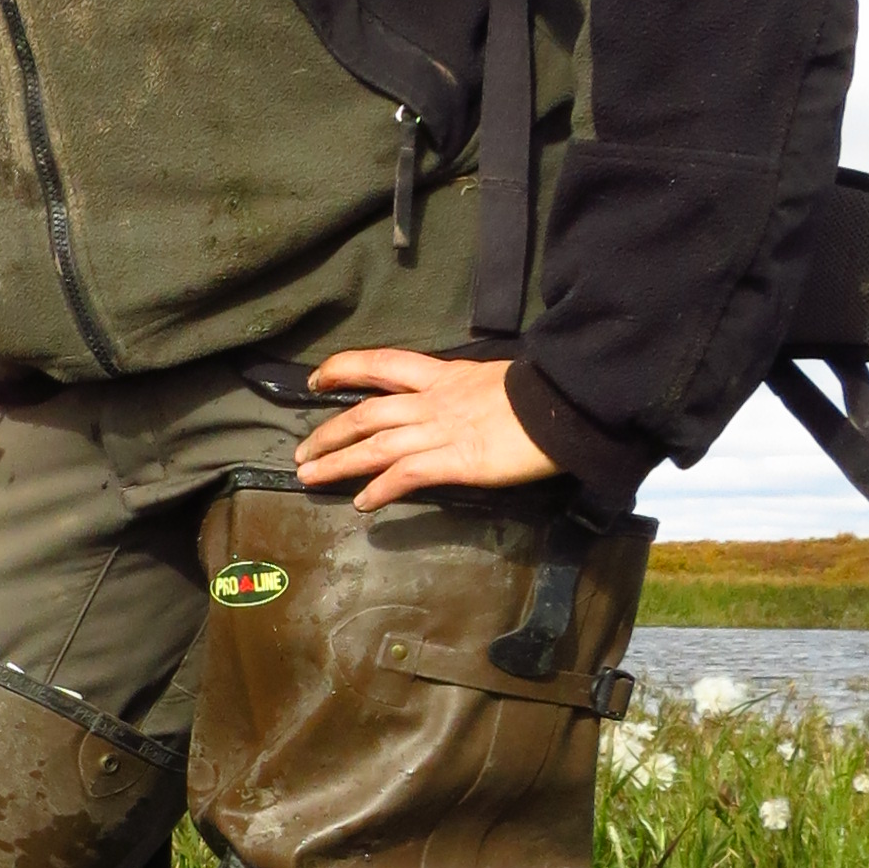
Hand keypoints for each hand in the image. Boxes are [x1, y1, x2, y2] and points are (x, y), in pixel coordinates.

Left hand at [296, 351, 557, 511]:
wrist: (568, 406)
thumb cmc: (540, 394)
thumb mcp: (492, 380)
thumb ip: (463, 393)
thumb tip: (450, 404)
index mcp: (443, 376)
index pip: (381, 364)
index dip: (343, 369)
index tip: (316, 379)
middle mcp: (433, 401)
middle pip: (366, 413)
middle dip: (328, 433)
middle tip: (301, 452)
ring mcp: (442, 431)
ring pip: (375, 445)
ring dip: (337, 462)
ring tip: (309, 477)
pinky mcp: (456, 461)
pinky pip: (407, 475)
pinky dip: (380, 488)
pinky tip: (362, 503)